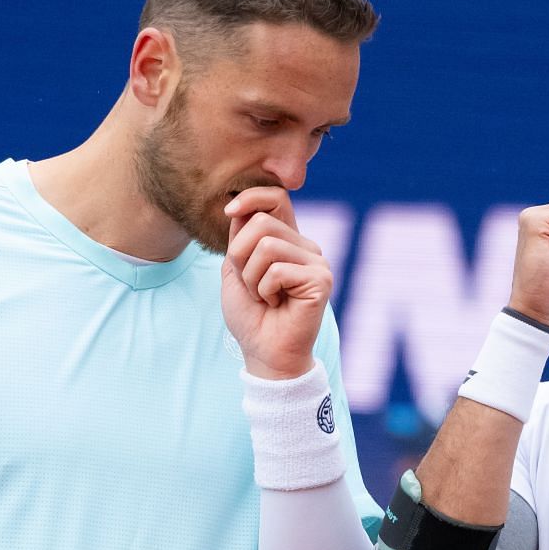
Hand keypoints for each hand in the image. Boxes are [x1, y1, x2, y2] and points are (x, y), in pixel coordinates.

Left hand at [221, 187, 333, 380]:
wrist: (264, 352)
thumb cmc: (251, 315)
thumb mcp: (235, 268)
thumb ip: (240, 236)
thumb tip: (241, 205)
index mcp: (288, 240)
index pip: (276, 198)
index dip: (251, 197)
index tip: (228, 210)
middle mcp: (306, 247)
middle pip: (262, 223)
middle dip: (240, 256)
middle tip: (251, 284)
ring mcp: (317, 262)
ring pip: (267, 245)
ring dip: (252, 278)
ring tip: (264, 297)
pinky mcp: (321, 280)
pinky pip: (277, 270)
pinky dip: (265, 290)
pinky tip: (276, 304)